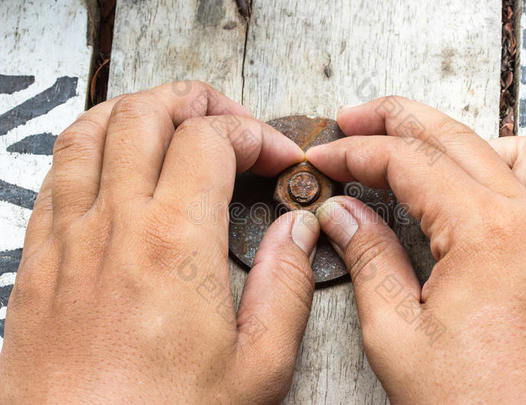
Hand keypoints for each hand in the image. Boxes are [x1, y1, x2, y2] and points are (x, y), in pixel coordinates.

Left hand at [0, 81, 319, 403]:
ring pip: (92, 129)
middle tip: (230, 119)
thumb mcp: (257, 366)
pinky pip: (56, 172)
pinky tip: (116, 165)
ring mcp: (68, 237)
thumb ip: (285, 285)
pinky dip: (91, 146)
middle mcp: (114, 225)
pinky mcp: (39, 259)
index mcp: (173, 244)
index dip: (254, 134)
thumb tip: (299, 230)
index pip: (211, 138)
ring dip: (138, 110)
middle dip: (197, 99)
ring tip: (173, 123)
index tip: (276, 157)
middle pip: (147, 113)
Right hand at [307, 96, 525, 402]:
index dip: (356, 152)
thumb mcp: (398, 336)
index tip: (328, 154)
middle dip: (398, 121)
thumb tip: (342, 214)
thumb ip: (369, 258)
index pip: (406, 163)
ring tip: (441, 156)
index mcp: (486, 234)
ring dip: (479, 143)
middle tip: (358, 121)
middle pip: (458, 138)